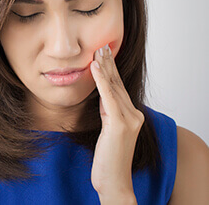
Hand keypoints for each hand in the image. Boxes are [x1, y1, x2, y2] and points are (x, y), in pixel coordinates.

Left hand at [90, 43, 143, 202]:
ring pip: (113, 87)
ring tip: (98, 51)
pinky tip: (94, 67)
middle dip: (108, 64)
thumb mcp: (108, 129)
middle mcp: (133, 114)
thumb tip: (102, 94)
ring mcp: (129, 119)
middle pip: (117, 84)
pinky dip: (101, 81)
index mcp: (130, 115)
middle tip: (102, 46)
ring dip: (104, 67)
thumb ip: (108, 111)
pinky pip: (108, 98)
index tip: (104, 54)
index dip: (111, 70)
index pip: (118, 87)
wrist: (114, 181)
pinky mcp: (120, 125)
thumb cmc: (109, 157)